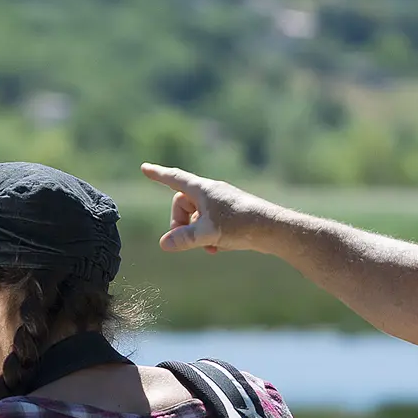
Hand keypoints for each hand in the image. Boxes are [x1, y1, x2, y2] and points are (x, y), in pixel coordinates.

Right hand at [142, 163, 267, 253]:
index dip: (158, 175)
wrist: (272, 228)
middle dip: (180, 224)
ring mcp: (221, 203)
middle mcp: (211, 192)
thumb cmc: (240, 225)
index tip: (144, 168)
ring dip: (196, 234)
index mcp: (202, 189)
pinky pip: (209, 223)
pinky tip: (218, 249)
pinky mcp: (230, 214)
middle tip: (186, 240)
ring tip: (209, 247)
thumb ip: (183, 239)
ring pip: (196, 217)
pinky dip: (208, 236)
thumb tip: (164, 244)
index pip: (174, 179)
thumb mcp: (207, 234)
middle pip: (182, 205)